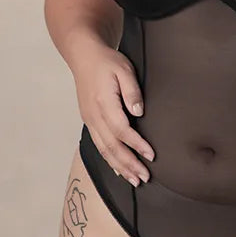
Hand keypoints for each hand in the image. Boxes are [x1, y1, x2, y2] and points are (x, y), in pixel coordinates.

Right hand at [74, 47, 154, 186]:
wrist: (84, 57)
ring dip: (119, 166)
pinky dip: (109, 159)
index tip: (151, 155)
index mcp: (104, 103)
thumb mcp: (124, 70)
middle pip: (112, 146)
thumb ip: (132, 92)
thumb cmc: (106, 62)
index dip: (137, 145)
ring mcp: (89, 120)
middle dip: (129, 164)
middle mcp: (94, 116)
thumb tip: (139, 113)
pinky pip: (99, 145)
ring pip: (104, 150)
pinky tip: (118, 169)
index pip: (122, 130)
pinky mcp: (89, 121)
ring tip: (134, 180)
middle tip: (144, 177)